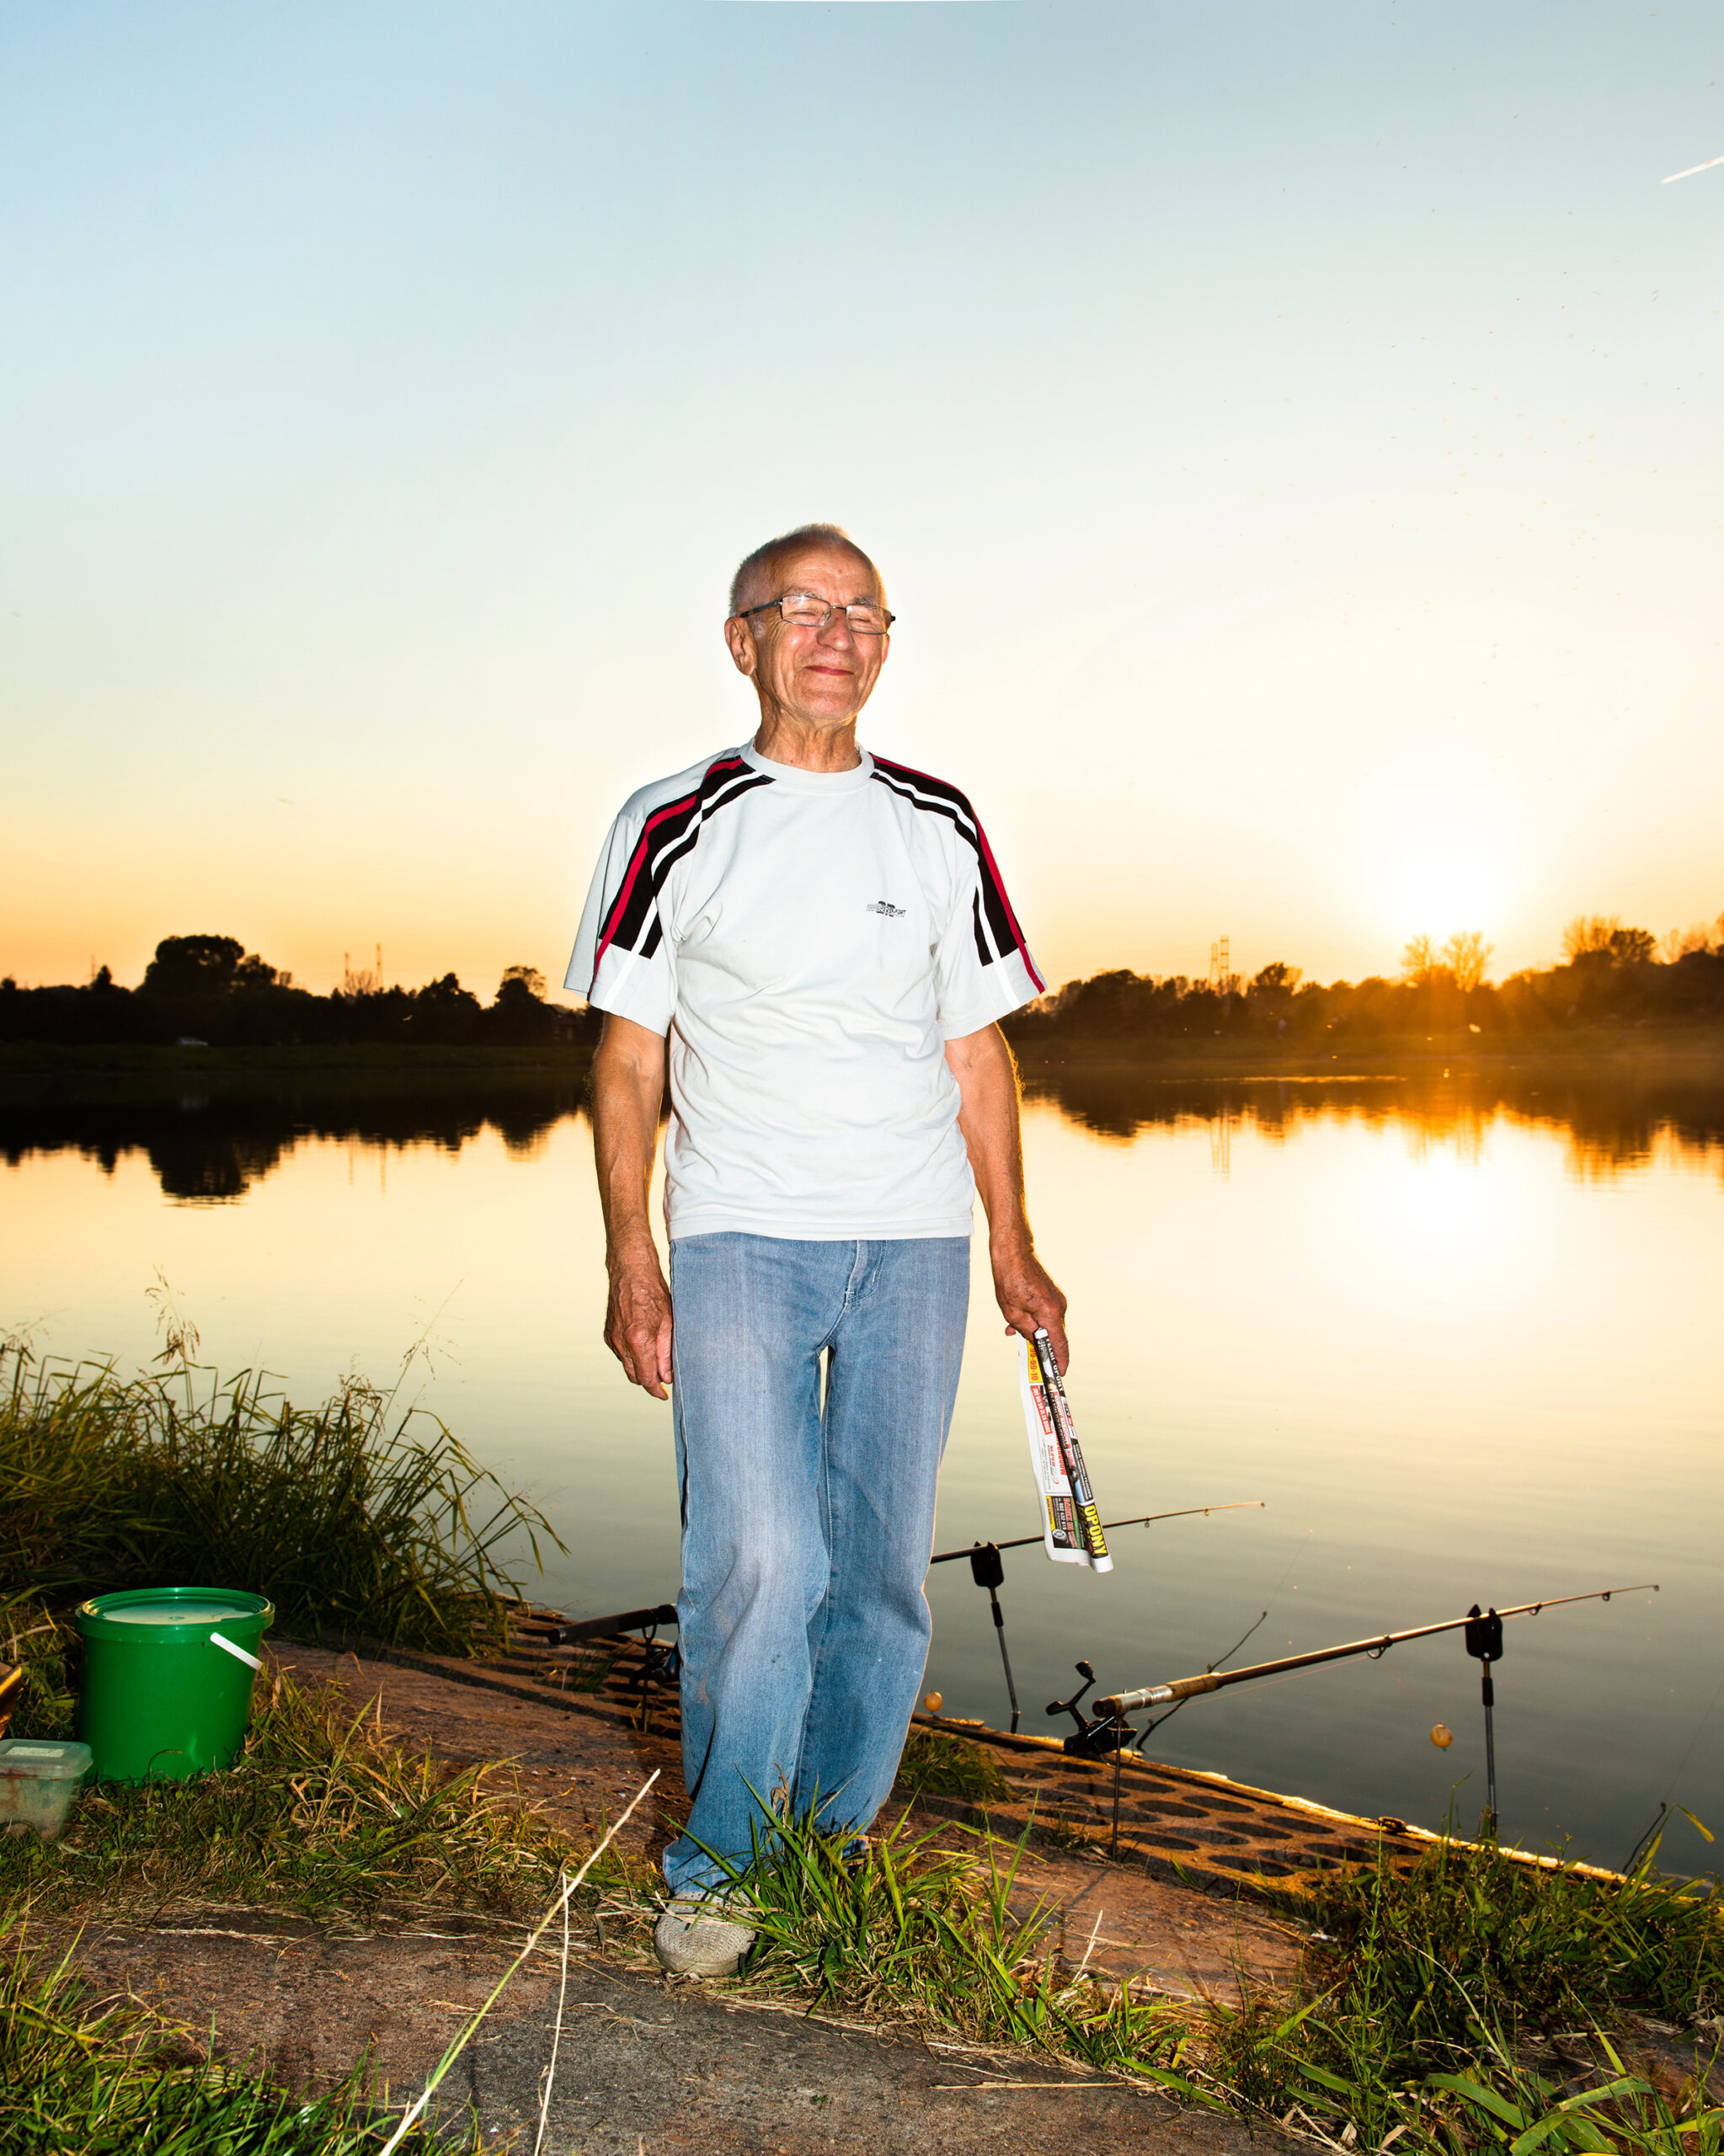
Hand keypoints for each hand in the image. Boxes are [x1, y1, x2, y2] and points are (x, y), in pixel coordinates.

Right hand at [605, 1246, 673, 1399]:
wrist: (630, 1271)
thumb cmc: (653, 1292)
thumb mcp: (669, 1322)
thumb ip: (666, 1352)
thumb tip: (667, 1376)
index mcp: (638, 1339)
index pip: (646, 1377)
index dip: (656, 1390)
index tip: (664, 1395)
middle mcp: (621, 1342)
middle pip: (635, 1376)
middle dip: (649, 1380)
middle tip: (665, 1378)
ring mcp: (612, 1338)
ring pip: (627, 1366)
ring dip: (641, 1368)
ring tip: (657, 1359)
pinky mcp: (608, 1334)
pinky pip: (621, 1354)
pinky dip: (632, 1356)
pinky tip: (644, 1345)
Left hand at [991, 1237, 1069, 1372]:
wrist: (1013, 1252)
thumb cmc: (1010, 1280)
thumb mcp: (1012, 1312)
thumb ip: (1025, 1330)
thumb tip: (1033, 1340)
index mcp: (1051, 1313)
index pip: (1060, 1343)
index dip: (1061, 1360)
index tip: (1059, 1373)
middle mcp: (1059, 1306)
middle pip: (1054, 1335)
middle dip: (1041, 1346)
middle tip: (1030, 1357)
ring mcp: (1057, 1299)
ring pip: (1048, 1323)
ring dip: (1034, 1330)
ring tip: (1013, 1331)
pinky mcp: (1051, 1294)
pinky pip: (1045, 1313)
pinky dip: (1034, 1319)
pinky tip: (1017, 1319)